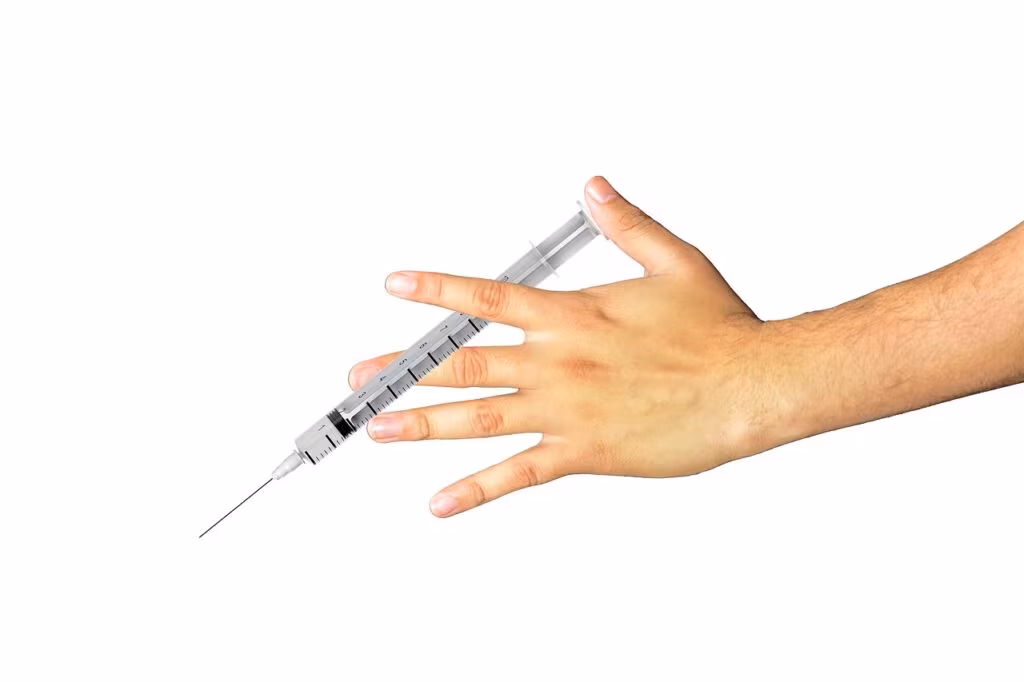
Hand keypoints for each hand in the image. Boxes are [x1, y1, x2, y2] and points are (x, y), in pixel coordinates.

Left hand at [348, 177, 790, 516]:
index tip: (395, 286)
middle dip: (406, 369)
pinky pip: (519, 474)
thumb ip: (625, 223)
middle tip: (360, 375)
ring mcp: (566, 409)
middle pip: (465, 362)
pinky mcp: (585, 451)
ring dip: (422, 423)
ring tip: (378, 428)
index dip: (437, 290)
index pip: (487, 297)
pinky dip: (477, 490)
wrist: (752, 386)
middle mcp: (558, 360)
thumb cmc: (718, 327)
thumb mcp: (674, 260)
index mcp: (572, 314)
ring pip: (478, 418)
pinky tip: (440, 503)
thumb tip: (594, 186)